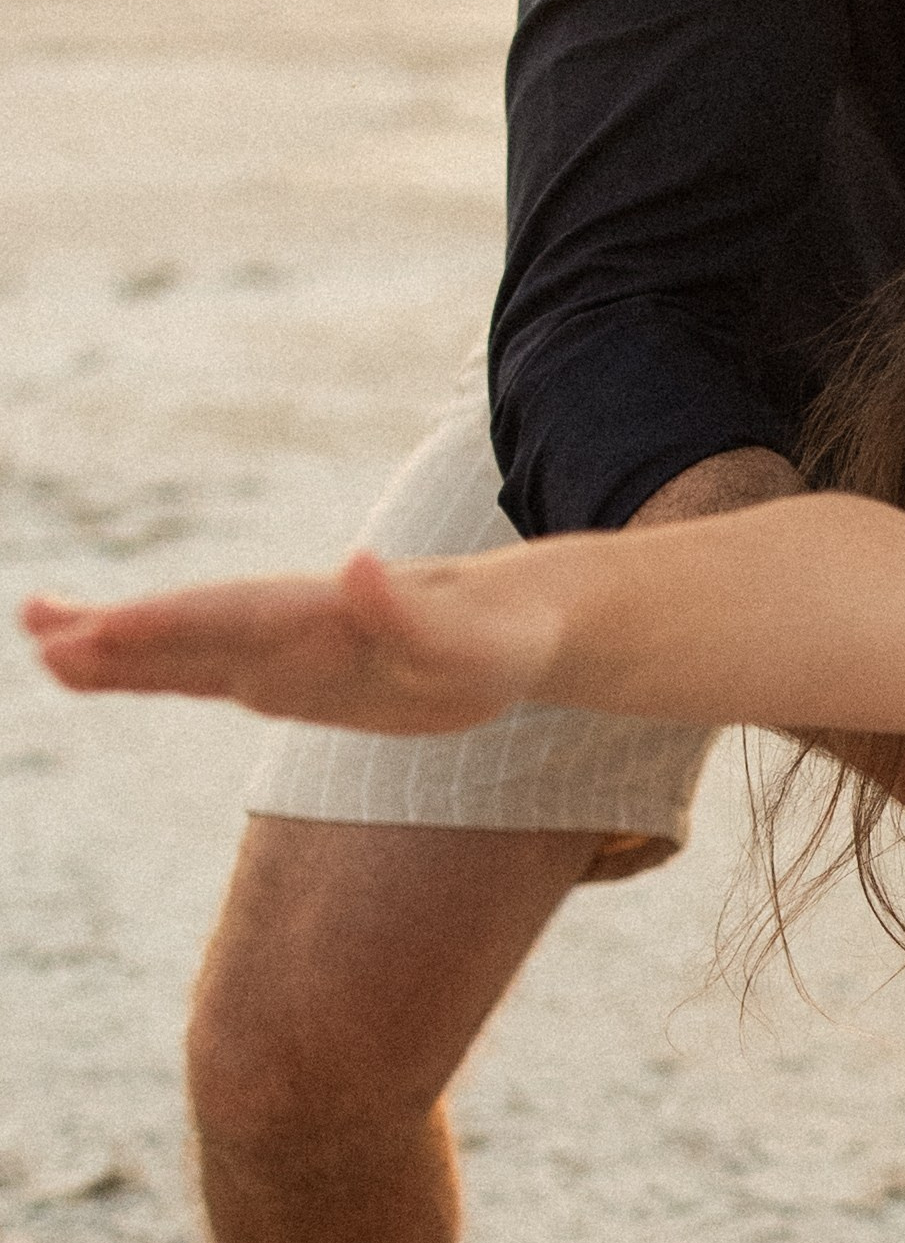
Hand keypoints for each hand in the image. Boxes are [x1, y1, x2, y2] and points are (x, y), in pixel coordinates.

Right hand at [21, 550, 550, 735]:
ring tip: (41, 638)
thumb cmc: (498, 639)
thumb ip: (404, 614)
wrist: (518, 627)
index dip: (159, 627)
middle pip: (191, 630)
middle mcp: (294, 628)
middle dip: (118, 636)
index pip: (225, 622)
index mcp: (323, 619)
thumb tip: (357, 566)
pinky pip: (209, 670)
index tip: (91, 631)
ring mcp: (286, 650)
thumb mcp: (465, 643)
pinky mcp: (291, 676)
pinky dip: (154, 663)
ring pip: (186, 648)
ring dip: (118, 647)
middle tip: (37, 630)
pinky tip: (99, 658)